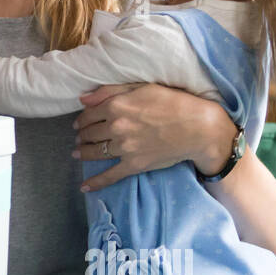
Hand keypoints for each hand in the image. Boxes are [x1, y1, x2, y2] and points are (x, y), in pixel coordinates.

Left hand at [71, 83, 230, 191]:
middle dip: (82, 135)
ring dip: (83, 153)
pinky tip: (84, 187)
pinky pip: (110, 176)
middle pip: (90, 133)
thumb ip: (109, 91)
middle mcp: (116, 127)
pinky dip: (96, 182)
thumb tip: (82, 99)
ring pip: (95, 152)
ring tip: (77, 152)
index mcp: (116, 106)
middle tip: (79, 137)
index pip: (89, 114)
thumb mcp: (141, 87)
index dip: (82, 118)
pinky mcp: (134, 164)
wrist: (198, 128)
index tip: (80, 122)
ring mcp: (124, 148)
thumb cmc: (174, 102)